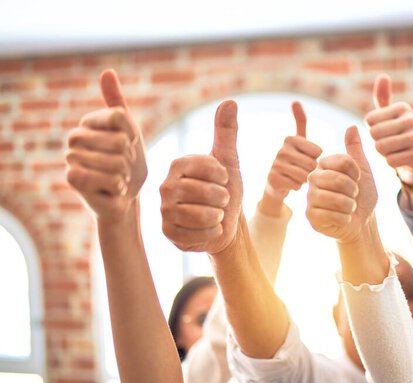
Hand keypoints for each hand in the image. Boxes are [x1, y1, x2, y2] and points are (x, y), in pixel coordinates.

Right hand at [65, 69, 146, 221]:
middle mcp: (75, 137)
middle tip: (122, 167)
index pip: (120, 117)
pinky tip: (111, 189)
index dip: (133, 136)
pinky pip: (109, 179)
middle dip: (129, 158)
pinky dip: (118, 187)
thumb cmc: (128, 163)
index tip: (129, 146)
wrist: (124, 196)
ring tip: (117, 178)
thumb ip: (117, 103)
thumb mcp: (129, 131)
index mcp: (89, 121)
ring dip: (124, 174)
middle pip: (120, 142)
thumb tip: (106, 71)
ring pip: (116, 162)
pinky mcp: (72, 179)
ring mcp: (71, 158)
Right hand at [160, 100, 241, 253]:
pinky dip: (212, 233)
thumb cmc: (225, 188)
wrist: (224, 222)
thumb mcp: (229, 159)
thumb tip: (230, 101)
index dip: (223, 176)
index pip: (207, 167)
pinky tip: (209, 229)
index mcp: (178, 165)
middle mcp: (165, 186)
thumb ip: (226, 132)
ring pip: (202, 215)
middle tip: (220, 199)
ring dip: (218, 216)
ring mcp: (165, 211)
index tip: (223, 179)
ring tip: (215, 213)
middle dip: (222, 198)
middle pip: (205, 193)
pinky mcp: (168, 233)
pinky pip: (198, 235)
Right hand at [263, 101, 321, 201]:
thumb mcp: (299, 140)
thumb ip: (300, 121)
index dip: (316, 158)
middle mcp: (281, 150)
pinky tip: (289, 184)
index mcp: (290, 139)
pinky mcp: (273, 179)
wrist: (276, 182)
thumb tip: (295, 100)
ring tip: (296, 177)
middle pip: (312, 164)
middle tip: (301, 170)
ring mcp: (276, 165)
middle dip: (311, 171)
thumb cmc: (293, 159)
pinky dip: (296, 187)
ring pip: (305, 176)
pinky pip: (296, 185)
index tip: (306, 158)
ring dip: (304, 180)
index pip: (318, 152)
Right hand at [306, 126, 376, 242]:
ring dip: (350, 205)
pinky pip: (331, 215)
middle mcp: (312, 179)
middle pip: (338, 179)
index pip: (342, 161)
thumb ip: (355, 150)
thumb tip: (351, 126)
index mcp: (323, 165)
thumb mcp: (363, 170)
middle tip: (353, 196)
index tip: (357, 180)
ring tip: (349, 207)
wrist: (363, 221)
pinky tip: (343, 219)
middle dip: (353, 190)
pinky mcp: (310, 216)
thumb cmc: (362, 195)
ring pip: (334, 198)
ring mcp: (310, 198)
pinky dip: (344, 218)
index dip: (356, 173)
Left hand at [364, 74, 412, 184]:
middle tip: (388, 143)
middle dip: (376, 142)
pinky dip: (390, 162)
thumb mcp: (388, 115)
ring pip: (380, 147)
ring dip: (383, 153)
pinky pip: (390, 161)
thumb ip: (382, 98)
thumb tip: (383, 76)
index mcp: (402, 107)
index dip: (371, 129)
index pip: (369, 120)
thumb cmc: (396, 134)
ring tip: (394, 150)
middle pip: (374, 134)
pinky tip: (400, 159)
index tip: (384, 131)